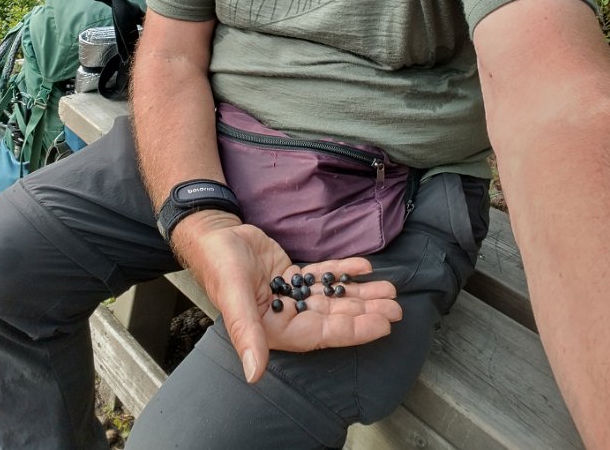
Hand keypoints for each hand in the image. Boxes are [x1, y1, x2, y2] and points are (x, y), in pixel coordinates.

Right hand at [171, 213, 401, 383]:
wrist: (213, 235)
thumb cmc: (220, 265)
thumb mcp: (234, 297)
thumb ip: (245, 334)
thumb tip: (253, 374)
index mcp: (273, 329)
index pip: (321, 334)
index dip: (353, 330)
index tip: (382, 324)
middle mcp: (286, 316)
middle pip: (333, 317)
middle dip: (365, 312)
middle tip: (396, 306)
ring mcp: (290, 295)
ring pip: (332, 298)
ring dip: (360, 294)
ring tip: (389, 289)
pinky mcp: (292, 275)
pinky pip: (323, 276)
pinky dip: (343, 272)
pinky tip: (363, 267)